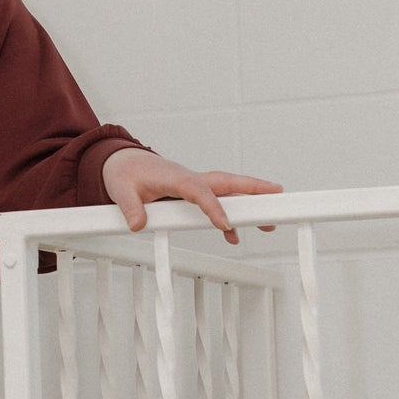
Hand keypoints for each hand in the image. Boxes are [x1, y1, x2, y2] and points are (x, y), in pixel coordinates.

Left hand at [100, 148, 282, 246]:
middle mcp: (190, 178)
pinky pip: (216, 203)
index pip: (199, 191)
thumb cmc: (125, 173)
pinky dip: (226, 218)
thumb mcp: (121, 191)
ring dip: (248, 204)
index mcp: (175, 177)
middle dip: (253, 188)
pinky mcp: (192, 193)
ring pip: (227, 191)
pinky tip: (233, 235)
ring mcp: (194, 185)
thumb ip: (130, 208)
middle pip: (227, 182)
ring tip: (269, 222)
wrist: (123, 163)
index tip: (226, 224)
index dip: (214, 207)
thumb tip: (138, 225)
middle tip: (278, 196)